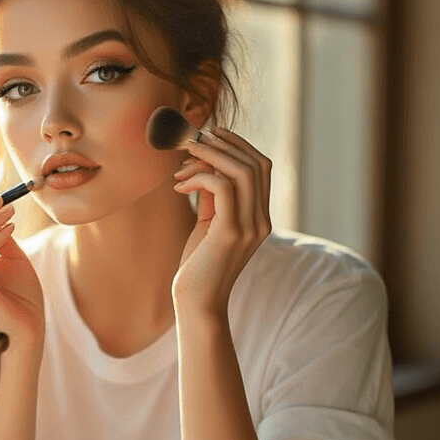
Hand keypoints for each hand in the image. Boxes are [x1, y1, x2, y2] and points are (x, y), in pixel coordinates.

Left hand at [171, 128, 271, 314]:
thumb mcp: (210, 223)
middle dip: (223, 144)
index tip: (211, 134)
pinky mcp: (231, 233)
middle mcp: (261, 221)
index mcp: (260, 217)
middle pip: (256, 163)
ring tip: (182, 157)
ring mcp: (250, 227)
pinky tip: (178, 186)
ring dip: (210, 155)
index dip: (238, 144)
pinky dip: (199, 176)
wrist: (197, 304)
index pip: (261, 167)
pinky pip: (222, 186)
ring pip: (242, 171)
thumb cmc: (199, 265)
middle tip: (192, 140)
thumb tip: (207, 163)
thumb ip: (215, 195)